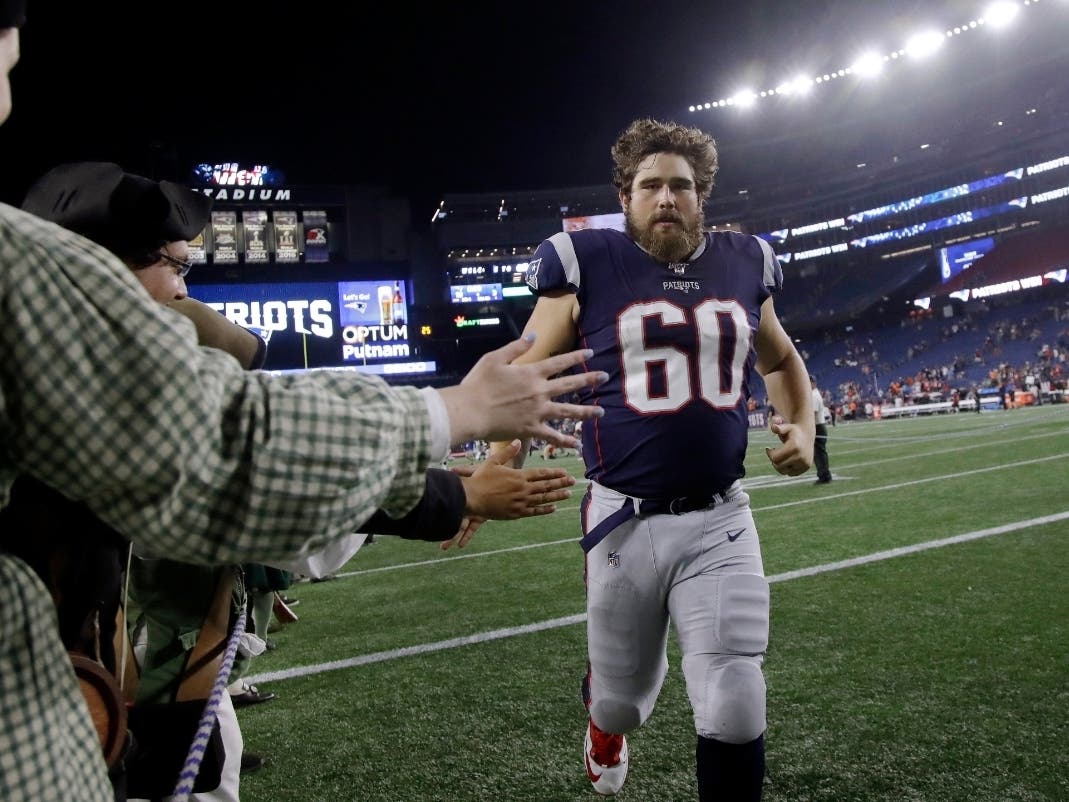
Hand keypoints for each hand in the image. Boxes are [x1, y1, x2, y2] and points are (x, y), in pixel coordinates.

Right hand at [438, 335, 606, 447]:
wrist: (471, 411)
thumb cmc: (478, 384)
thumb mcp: (494, 358)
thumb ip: (516, 347)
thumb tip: (533, 335)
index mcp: (531, 372)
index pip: (560, 362)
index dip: (577, 357)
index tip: (591, 353)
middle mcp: (539, 392)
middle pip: (570, 385)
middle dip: (590, 380)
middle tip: (605, 377)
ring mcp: (538, 412)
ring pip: (568, 412)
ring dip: (587, 412)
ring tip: (601, 412)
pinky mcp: (531, 429)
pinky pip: (553, 436)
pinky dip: (565, 440)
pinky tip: (577, 444)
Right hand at [439, 440, 575, 549]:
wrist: (471, 498)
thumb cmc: (480, 479)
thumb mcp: (493, 462)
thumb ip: (508, 452)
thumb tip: (518, 441)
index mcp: (519, 476)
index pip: (541, 474)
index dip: (554, 473)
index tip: (564, 472)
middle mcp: (523, 489)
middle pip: (546, 486)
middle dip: (560, 483)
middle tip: (572, 481)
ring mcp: (520, 502)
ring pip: (543, 499)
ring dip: (556, 496)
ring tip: (568, 494)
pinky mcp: (516, 513)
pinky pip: (534, 512)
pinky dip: (544, 510)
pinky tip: (553, 508)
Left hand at [764, 415, 813, 476]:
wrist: (807, 435)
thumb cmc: (793, 431)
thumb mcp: (786, 427)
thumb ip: (779, 428)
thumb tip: (773, 427)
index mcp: (794, 447)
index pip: (775, 458)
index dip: (769, 454)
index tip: (768, 448)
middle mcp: (800, 456)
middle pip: (779, 466)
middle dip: (773, 460)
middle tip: (773, 453)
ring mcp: (804, 463)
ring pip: (784, 471)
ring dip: (779, 465)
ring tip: (779, 457)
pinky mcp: (806, 467)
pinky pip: (791, 473)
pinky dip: (787, 468)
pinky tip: (786, 460)